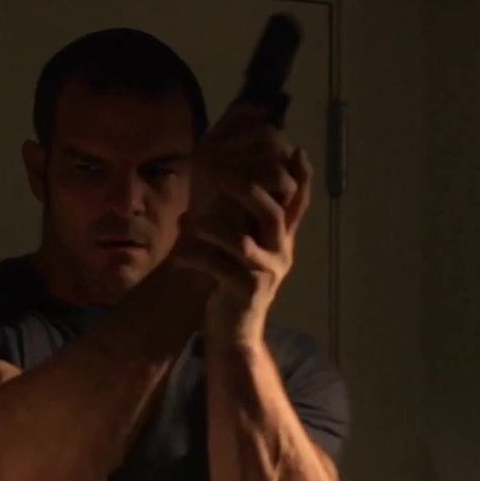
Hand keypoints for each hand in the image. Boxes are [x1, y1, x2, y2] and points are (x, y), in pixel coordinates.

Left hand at [174, 129, 312, 345]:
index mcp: (281, 240)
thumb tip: (231, 177)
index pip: (297, 202)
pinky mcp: (245, 292)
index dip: (300, 176)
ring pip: (242, 242)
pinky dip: (196, 257)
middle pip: (272, 213)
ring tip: (191, 222)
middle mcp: (280, 254)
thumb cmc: (234, 283)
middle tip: (220, 171)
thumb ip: (245, 219)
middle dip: (247, 188)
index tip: (294, 148)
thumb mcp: (246, 248)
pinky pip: (219, 268)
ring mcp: (265, 274)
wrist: (235, 332)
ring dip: (213, 228)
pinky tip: (180, 254)